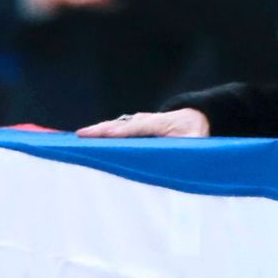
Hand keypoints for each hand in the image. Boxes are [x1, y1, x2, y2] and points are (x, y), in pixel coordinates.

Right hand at [76, 108, 210, 137]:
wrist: (196, 117)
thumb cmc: (196, 132)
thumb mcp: (199, 142)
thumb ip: (193, 149)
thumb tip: (186, 161)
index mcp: (162, 122)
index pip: (140, 127)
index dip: (124, 131)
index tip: (109, 135)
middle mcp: (147, 120)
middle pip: (121, 124)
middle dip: (102, 129)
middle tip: (82, 135)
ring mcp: (139, 122)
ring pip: (116, 126)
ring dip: (98, 131)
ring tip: (78, 138)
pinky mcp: (135, 127)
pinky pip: (116, 130)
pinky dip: (101, 133)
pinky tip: (86, 139)